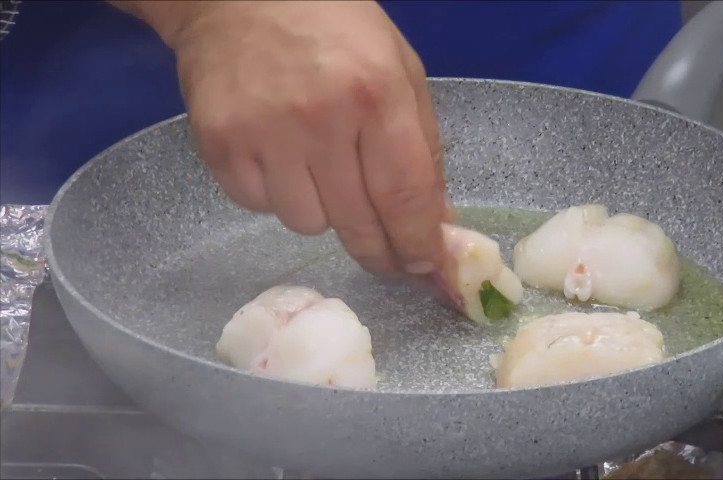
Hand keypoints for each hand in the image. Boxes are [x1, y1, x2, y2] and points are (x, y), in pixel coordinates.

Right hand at [124, 0, 453, 275]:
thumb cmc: (334, 26)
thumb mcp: (400, 69)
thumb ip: (424, 145)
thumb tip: (436, 222)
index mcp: (377, 93)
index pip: (405, 196)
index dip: (419, 245)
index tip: (426, 271)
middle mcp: (321, 118)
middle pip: (357, 225)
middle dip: (379, 252)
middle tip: (386, 256)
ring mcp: (264, 133)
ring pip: (306, 224)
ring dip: (321, 211)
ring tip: (318, 168)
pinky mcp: (219, 143)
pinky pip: (259, 206)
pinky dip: (274, 194)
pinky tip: (278, 156)